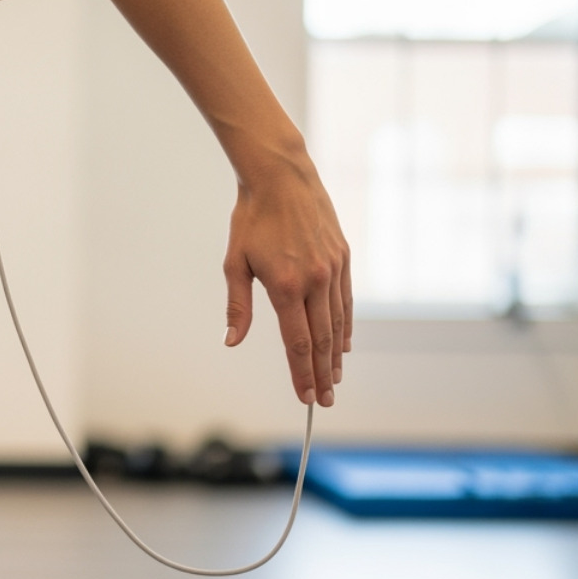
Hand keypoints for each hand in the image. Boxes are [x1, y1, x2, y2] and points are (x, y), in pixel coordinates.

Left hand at [222, 154, 351, 406]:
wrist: (281, 177)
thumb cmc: (252, 219)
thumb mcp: (235, 263)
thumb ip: (238, 306)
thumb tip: (232, 341)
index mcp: (286, 286)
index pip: (297, 343)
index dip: (301, 374)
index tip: (305, 397)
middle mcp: (315, 281)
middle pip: (322, 341)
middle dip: (322, 375)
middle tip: (324, 401)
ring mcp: (333, 269)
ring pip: (337, 323)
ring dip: (336, 356)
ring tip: (335, 379)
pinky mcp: (343, 257)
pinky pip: (346, 301)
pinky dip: (345, 326)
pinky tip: (343, 344)